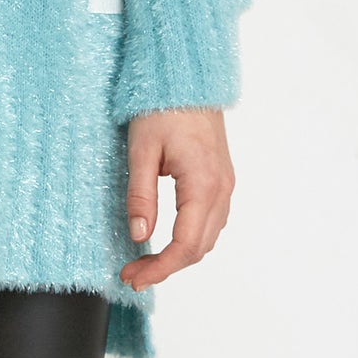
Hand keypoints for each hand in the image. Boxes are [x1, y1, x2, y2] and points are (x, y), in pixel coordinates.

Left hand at [120, 106, 233, 288]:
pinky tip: (167, 241)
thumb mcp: (141, 151)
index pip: (185, 245)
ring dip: (179, 256)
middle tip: (133, 275)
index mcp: (203, 185)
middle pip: (199, 248)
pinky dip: (190, 239)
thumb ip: (141, 196)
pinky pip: (211, 222)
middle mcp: (221, 189)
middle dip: (166, 268)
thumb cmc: (164, 107)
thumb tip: (140, 235)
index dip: (159, 268)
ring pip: (207, 238)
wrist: (188, 80)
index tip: (133, 277)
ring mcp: (224, 185)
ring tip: (146, 262)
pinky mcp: (220, 179)